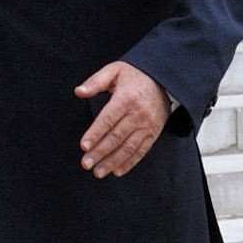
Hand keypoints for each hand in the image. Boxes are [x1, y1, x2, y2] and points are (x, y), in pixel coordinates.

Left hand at [74, 61, 173, 178]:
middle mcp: (138, 114)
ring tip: (99, 172)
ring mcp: (147, 125)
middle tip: (86, 164)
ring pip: (128, 147)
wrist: (163, 79)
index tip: (84, 146)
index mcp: (126, 99)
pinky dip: (129, 162)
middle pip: (116, 137)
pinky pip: (141, 151)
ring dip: (113, 162)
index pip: (108, 119)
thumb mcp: (115, 70)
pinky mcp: (153, 133)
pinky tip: (117, 171)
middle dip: (100, 152)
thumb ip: (95, 81)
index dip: (95, 133)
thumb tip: (79, 91)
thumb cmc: (135, 75)